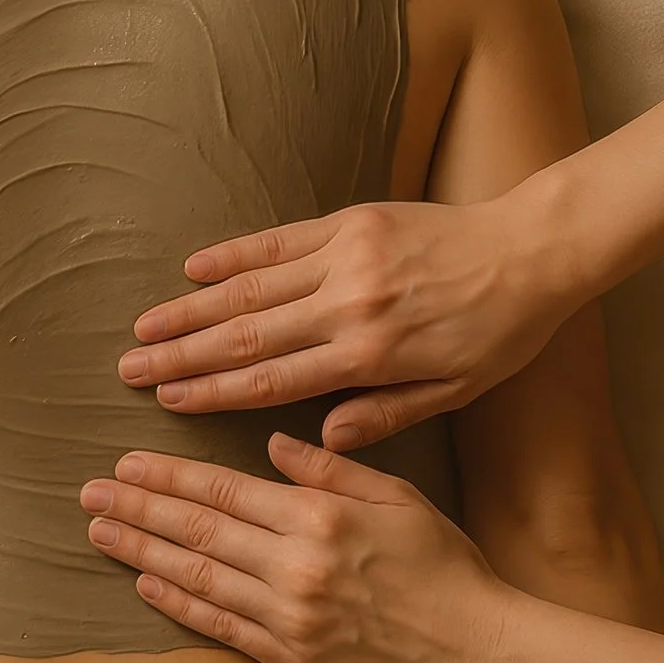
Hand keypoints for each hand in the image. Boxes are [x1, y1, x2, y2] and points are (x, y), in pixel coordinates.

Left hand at [80, 434, 519, 662]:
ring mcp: (288, 616)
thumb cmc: (443, 564)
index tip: (127, 462)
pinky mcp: (290, 658)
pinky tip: (145, 583)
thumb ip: (329, 468)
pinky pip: (220, 626)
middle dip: (138, 508)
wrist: (475, 647)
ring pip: (196, 577)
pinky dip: (178, 604)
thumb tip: (272, 444)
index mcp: (318, 517)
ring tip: (100, 531)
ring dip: (141, 552)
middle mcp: (294, 565)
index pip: (224, 490)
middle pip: (197, 530)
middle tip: (91, 492)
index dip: (169, 476)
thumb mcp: (396, 496)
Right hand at [119, 188, 597, 447]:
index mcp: (371, 357)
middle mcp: (348, 306)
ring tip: (145, 325)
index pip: (274, 380)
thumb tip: (316, 441)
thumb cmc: (499, 334)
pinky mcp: (351, 221)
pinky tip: (194, 268)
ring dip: (192, 308)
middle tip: (130, 369)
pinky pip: (279, 239)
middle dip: (182, 355)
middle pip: (246, 336)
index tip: (168, 402)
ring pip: (251, 287)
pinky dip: (233, 254)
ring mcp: (345, 258)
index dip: (214, 392)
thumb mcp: (453, 394)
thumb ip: (383, 418)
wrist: (533, 253)